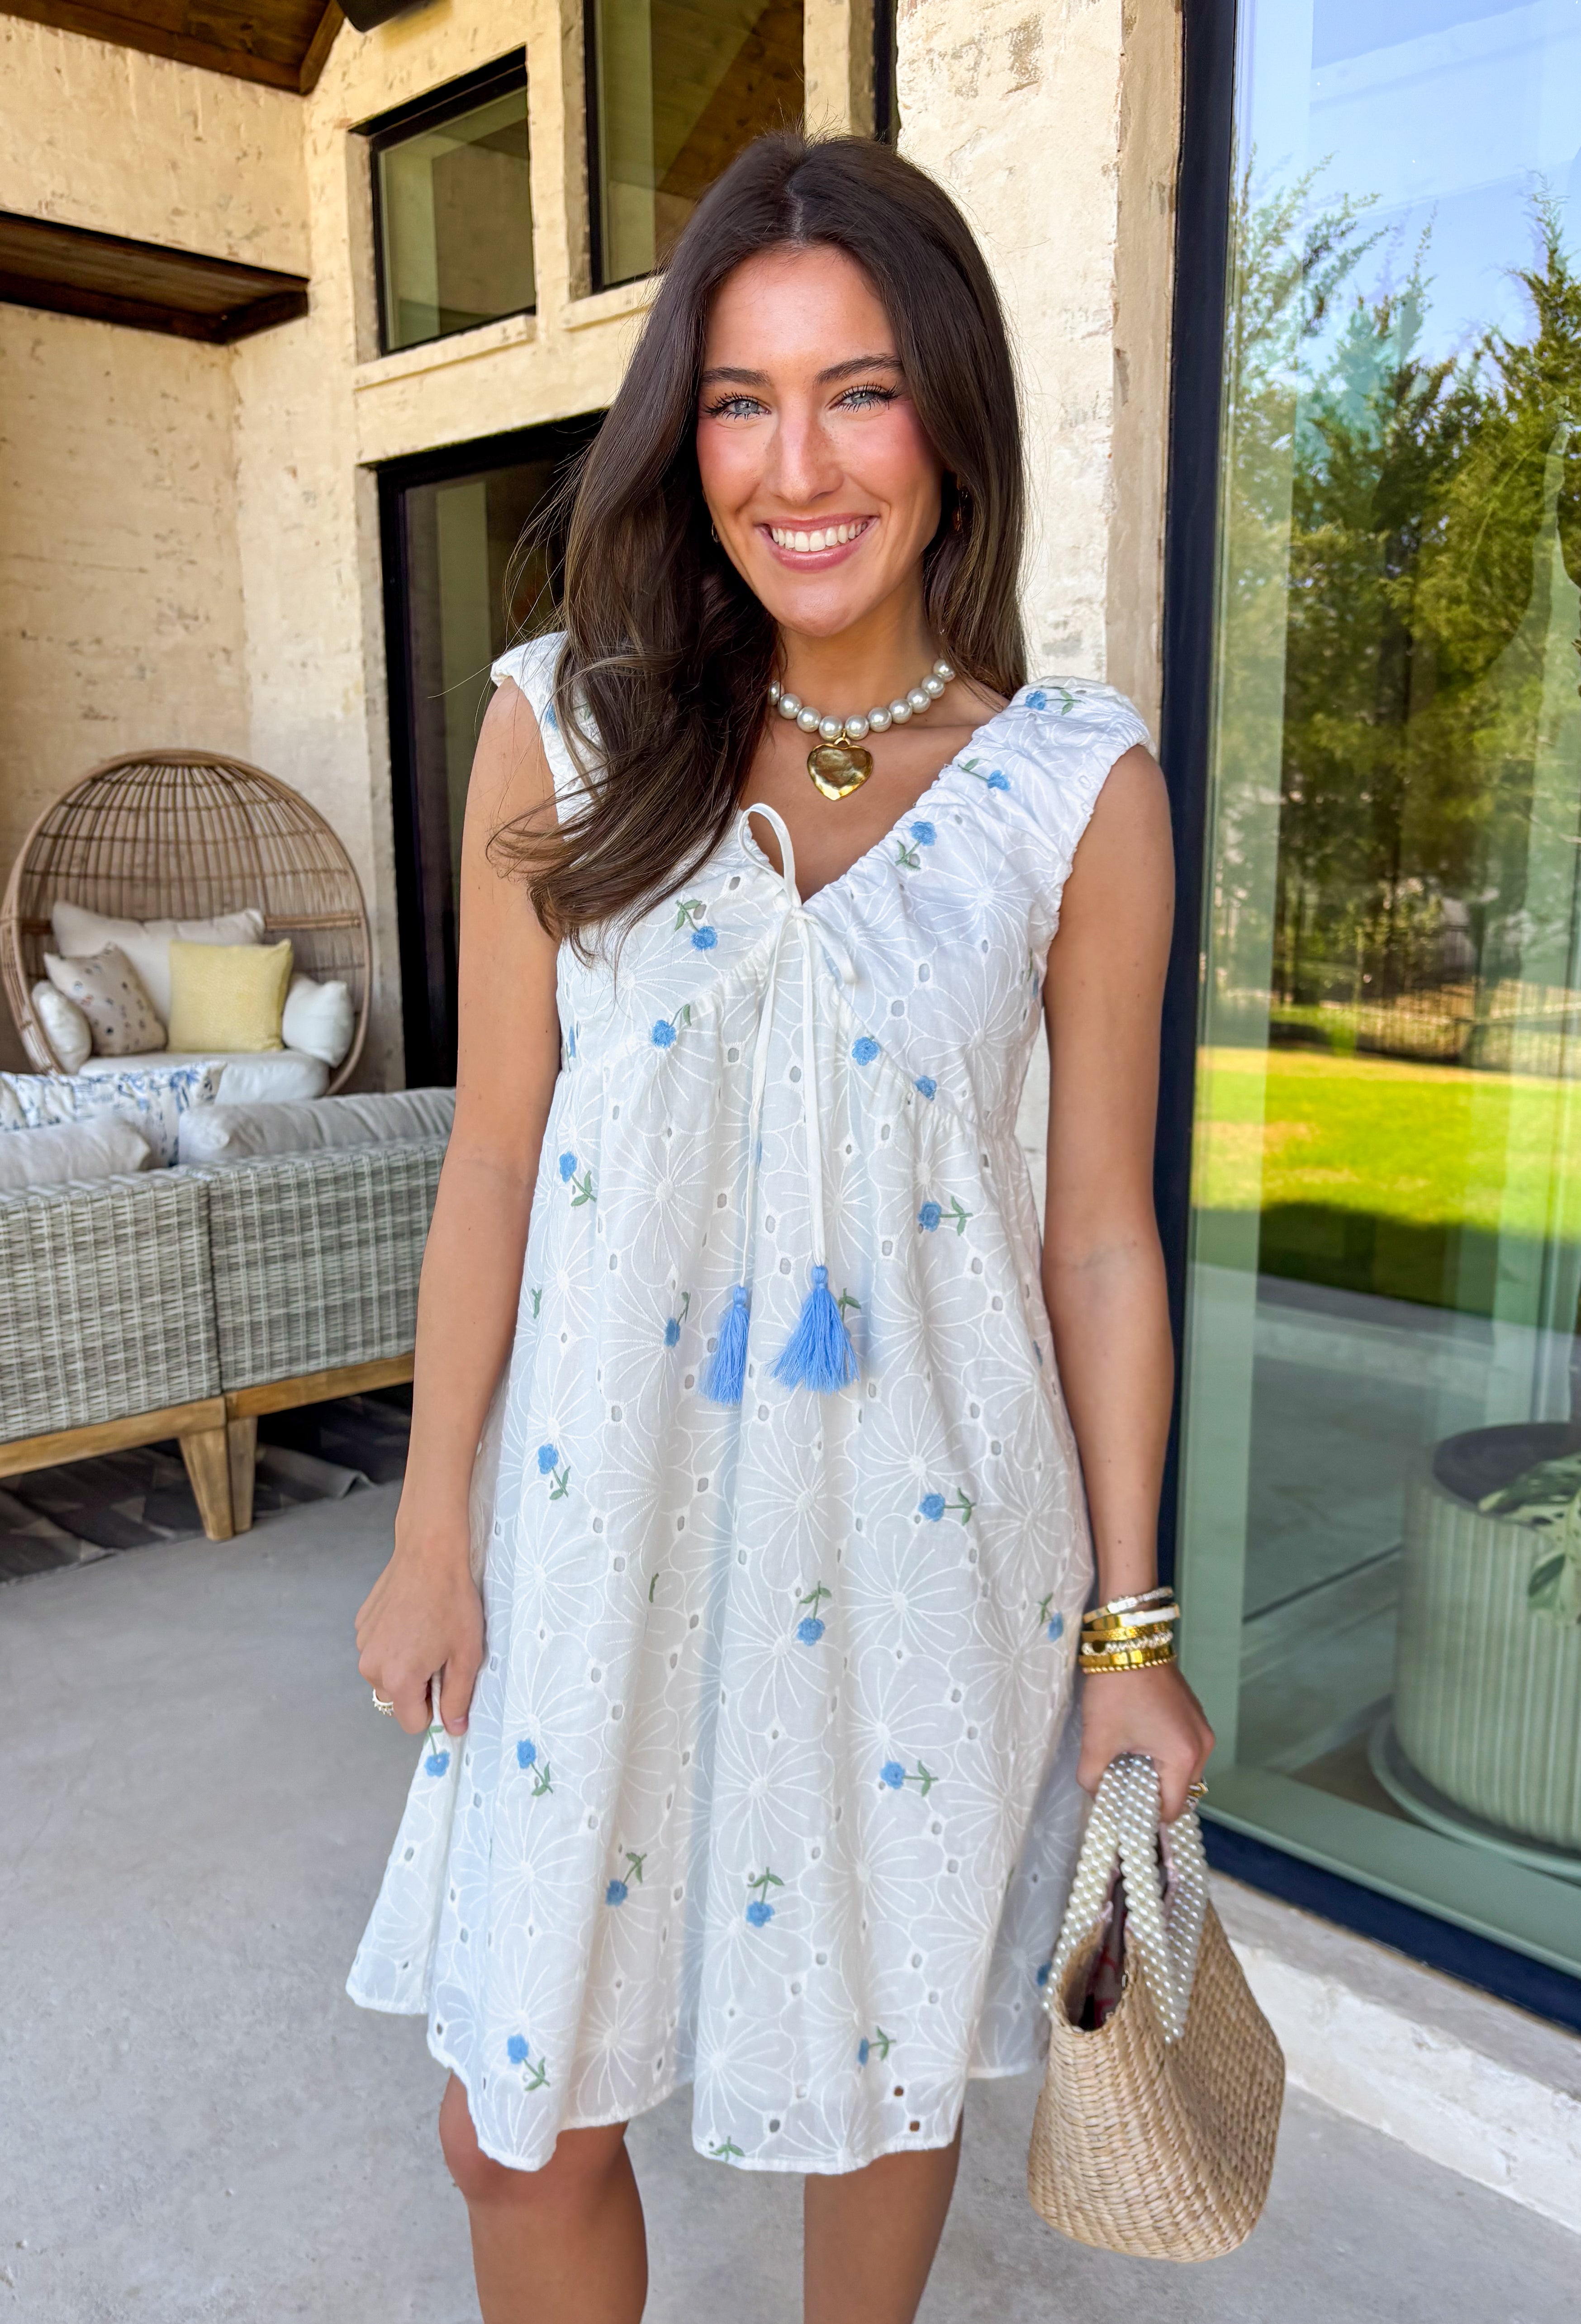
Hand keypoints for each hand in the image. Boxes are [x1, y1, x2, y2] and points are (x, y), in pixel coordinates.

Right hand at [355, 1504, 482, 1736]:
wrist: (429, 1553)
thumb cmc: (453, 1601)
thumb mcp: (467, 1655)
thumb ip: (459, 1698)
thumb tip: (454, 1729)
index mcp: (398, 1679)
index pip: (413, 1723)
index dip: (435, 1708)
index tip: (447, 1682)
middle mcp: (371, 1667)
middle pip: (397, 1699)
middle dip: (419, 1686)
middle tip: (440, 1653)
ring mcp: (363, 1644)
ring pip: (386, 1674)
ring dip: (404, 1665)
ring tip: (426, 1633)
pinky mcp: (361, 1624)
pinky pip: (379, 1649)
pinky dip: (394, 1643)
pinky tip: (412, 1618)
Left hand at [1077, 1659, 1213, 1823]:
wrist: (1129, 1641)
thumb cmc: (1116, 1690)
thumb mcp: (1097, 1739)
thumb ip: (1093, 1778)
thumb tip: (1096, 1793)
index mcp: (1184, 1757)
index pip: (1171, 1809)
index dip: (1146, 1817)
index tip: (1123, 1814)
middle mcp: (1201, 1745)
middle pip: (1180, 1791)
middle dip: (1151, 1795)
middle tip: (1121, 1790)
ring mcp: (1200, 1727)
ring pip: (1181, 1770)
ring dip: (1157, 1774)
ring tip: (1127, 1766)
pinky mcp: (1193, 1714)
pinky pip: (1182, 1748)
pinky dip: (1163, 1755)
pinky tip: (1137, 1745)